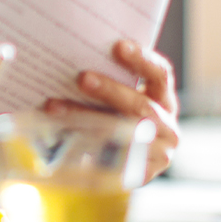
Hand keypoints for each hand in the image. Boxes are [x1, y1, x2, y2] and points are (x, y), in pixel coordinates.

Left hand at [45, 39, 179, 183]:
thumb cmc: (113, 117)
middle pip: (141, 106)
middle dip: (109, 90)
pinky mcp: (137, 176)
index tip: (117, 45)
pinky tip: (56, 137)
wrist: (118, 166)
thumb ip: (107, 77)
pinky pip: (109, 162)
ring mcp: (156, 154)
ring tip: (54, 106)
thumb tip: (73, 53)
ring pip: (122, 135)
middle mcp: (166, 126)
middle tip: (80, 77)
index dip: (141, 59)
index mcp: (163, 99)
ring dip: (85, 118)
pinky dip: (81, 148)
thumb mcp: (117, 97)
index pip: (160, 75)